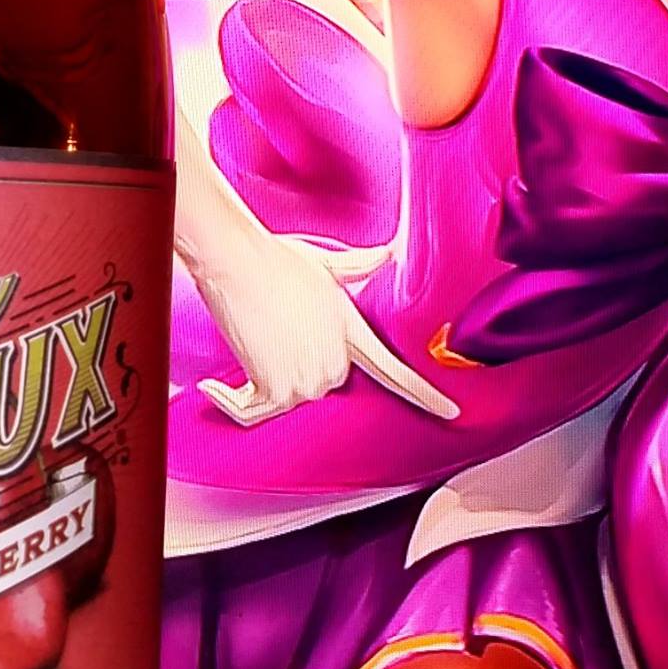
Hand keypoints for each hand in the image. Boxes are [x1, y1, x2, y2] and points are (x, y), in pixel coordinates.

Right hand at [173, 105, 457, 423]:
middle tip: (274, 329)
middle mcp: (336, 360)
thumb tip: (388, 253)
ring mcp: (308, 378)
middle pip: (324, 382)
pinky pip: (252, 412)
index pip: (396, 371)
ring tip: (253, 337)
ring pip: (290, 396)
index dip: (426, 395)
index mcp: (352, 331)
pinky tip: (215, 387)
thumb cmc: (275, 259)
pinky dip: (230, 401)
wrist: (239, 262)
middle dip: (299, 362)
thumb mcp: (325, 263)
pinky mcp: (277, 390)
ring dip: (265, 376)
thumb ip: (359, 266)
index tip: (452, 414)